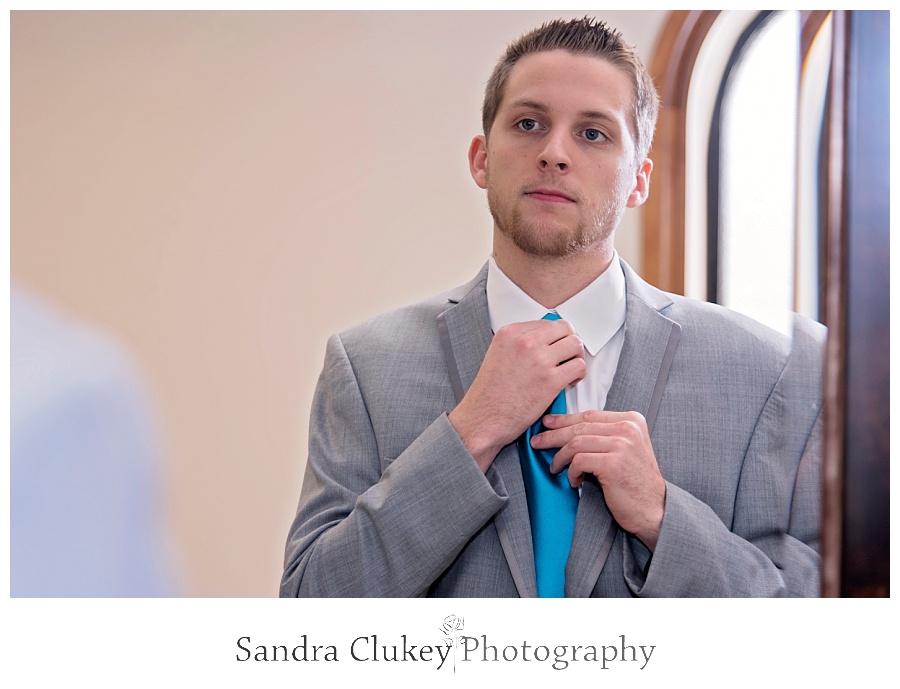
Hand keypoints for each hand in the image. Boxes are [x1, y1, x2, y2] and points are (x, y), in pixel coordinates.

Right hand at [449, 319, 584, 471]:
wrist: (482, 419)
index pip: (547, 322)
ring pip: (575, 345)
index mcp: (510, 333)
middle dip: (569, 343)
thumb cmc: (489, 394)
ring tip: (568, 369)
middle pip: (565, 329)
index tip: (556, 347)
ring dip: (576, 357)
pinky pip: (578, 366)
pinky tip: (568, 382)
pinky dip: (578, 375)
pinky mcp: (550, 380)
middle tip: (567, 357)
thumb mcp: (497, 355)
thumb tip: (543, 341)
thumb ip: (518, 344)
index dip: (556, 336)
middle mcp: (525, 342)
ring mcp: (539, 360)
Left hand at [532, 410, 665, 550]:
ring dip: (560, 457)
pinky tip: (574, 481)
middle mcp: (628, 429)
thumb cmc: (636, 483)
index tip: (548, 424)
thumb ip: (605, 435)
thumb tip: (568, 429)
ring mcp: (621, 445)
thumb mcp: (626, 449)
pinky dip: (571, 472)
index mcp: (632, 420)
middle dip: (553, 435)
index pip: (589, 414)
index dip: (565, 419)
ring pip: (575, 443)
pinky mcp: (612, 463)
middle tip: (538, 442)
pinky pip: (578, 461)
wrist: (654, 510)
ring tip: (555, 467)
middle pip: (580, 426)